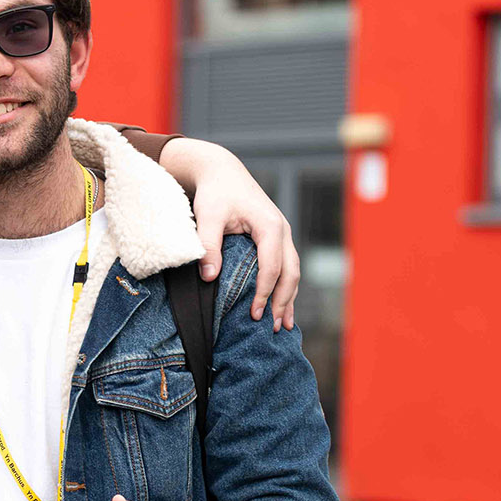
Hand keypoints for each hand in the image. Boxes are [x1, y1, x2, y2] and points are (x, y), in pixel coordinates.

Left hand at [158, 138, 299, 330]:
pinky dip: (285, 287)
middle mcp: (282, 230)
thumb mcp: (207, 216)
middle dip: (282, 301)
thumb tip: (210, 277)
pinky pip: (286, 266)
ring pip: (293, 271)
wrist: (222, 172)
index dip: (264, 293)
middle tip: (272, 327)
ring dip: (289, 298)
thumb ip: (208, 246)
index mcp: (270, 226)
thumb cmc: (215, 193)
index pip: (271, 267)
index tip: (254, 315)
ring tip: (282, 325)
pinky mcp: (276, 239)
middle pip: (290, 272)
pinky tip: (281, 306)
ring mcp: (282, 234)